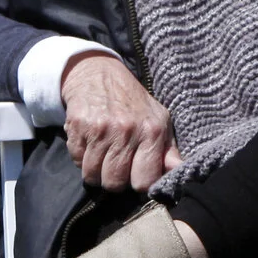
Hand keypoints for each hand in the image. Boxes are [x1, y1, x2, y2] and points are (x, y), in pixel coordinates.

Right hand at [61, 53, 179, 191]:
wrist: (99, 73)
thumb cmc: (134, 104)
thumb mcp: (159, 121)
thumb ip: (169, 151)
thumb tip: (181, 170)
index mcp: (151, 132)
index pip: (144, 182)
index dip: (139, 184)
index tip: (137, 176)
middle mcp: (126, 131)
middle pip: (115, 183)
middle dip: (115, 180)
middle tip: (117, 165)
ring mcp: (100, 128)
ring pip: (92, 175)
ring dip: (96, 170)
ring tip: (103, 155)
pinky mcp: (77, 125)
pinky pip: (76, 160)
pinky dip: (81, 157)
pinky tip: (90, 144)